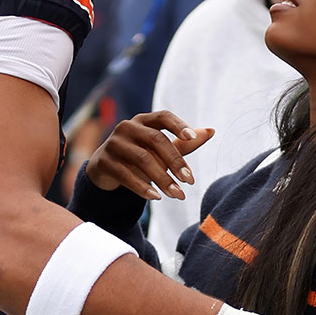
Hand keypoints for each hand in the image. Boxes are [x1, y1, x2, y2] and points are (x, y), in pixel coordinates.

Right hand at [86, 111, 212, 199]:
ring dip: (163, 179)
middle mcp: (128, 127)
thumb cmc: (139, 155)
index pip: (163, 116)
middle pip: (156, 140)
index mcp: (144, 120)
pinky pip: (125, 174)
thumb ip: (184, 141)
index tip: (192, 138)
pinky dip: (142, 187)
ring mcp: (114, 143)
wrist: (105, 169)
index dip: (178, 125)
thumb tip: (211, 131)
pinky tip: (156, 198)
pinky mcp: (104, 161)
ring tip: (178, 194)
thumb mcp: (162, 149)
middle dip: (175, 161)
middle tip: (190, 181)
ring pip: (143, 158)